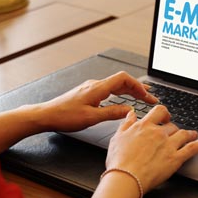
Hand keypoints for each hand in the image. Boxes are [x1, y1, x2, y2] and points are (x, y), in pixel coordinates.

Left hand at [35, 71, 157, 132]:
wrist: (46, 115)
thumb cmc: (64, 116)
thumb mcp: (91, 118)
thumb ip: (112, 113)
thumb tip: (129, 110)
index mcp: (98, 88)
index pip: (123, 79)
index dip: (137, 85)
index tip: (146, 94)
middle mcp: (96, 85)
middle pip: (122, 81)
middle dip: (138, 89)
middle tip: (150, 98)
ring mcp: (92, 88)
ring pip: (116, 85)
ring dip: (130, 91)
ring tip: (142, 97)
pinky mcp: (88, 93)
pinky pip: (109, 89)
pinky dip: (120, 93)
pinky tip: (124, 99)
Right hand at [106, 105, 197, 192]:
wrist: (125, 178)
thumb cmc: (119, 161)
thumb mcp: (118, 137)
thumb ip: (126, 123)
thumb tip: (131, 113)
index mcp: (145, 126)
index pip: (159, 111)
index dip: (164, 113)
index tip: (165, 116)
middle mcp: (159, 133)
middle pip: (172, 125)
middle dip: (173, 129)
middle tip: (173, 134)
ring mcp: (169, 145)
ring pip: (184, 133)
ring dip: (189, 133)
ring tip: (191, 135)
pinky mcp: (176, 158)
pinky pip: (195, 147)